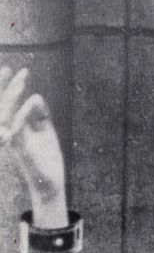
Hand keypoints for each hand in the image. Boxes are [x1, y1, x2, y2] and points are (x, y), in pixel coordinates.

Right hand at [0, 67, 66, 205]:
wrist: (50, 183)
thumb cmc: (47, 158)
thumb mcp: (45, 132)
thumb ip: (41, 114)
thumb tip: (35, 96)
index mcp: (15, 126)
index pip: (7, 103)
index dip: (8, 86)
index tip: (14, 69)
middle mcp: (9, 131)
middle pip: (2, 105)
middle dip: (8, 87)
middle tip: (21, 71)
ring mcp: (12, 140)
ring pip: (5, 115)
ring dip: (12, 98)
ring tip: (22, 84)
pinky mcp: (20, 149)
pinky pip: (16, 129)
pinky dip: (22, 115)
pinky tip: (30, 102)